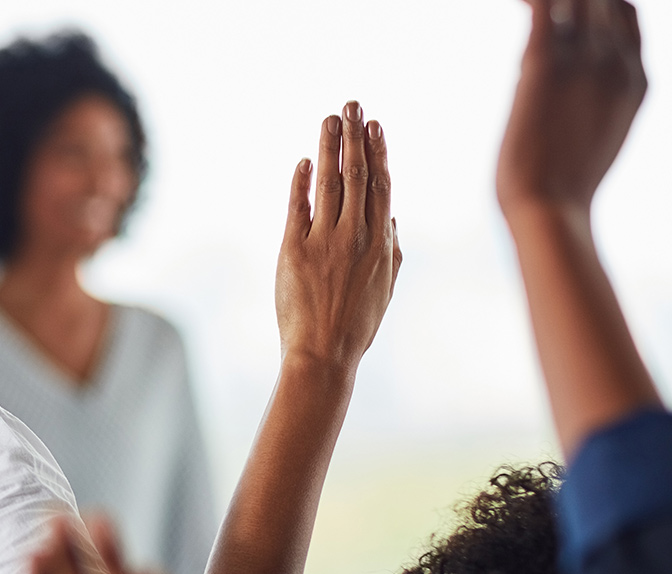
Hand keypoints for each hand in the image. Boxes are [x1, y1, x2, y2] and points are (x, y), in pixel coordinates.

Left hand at [275, 102, 400, 367]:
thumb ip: (392, 251)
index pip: (381, 187)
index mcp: (382, 244)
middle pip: (357, 176)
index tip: (375, 125)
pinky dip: (302, 183)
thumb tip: (393, 218)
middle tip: (351, 105)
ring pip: (330, 184)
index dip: (378, 153)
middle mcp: (356, 237)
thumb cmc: (356, 325)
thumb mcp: (384, 288)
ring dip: (329, 148)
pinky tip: (305, 162)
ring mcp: (325, 242)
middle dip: (354, 137)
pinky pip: (298, 208)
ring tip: (329, 120)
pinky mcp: (294, 251)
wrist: (323, 355)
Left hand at [497, 0, 645, 223]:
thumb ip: (594, 101)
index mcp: (636, 79)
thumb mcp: (596, 134)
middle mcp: (617, 62)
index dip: (596, 2)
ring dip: (544, 0)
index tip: (562, 8)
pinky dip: (528, 0)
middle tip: (534, 10)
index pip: (624, 13)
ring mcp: (584, 61)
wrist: (550, 209)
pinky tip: (515, 4)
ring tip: (522, 5)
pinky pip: (542, 6)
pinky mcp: (543, 65)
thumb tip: (564, 93)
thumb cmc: (563, 185)